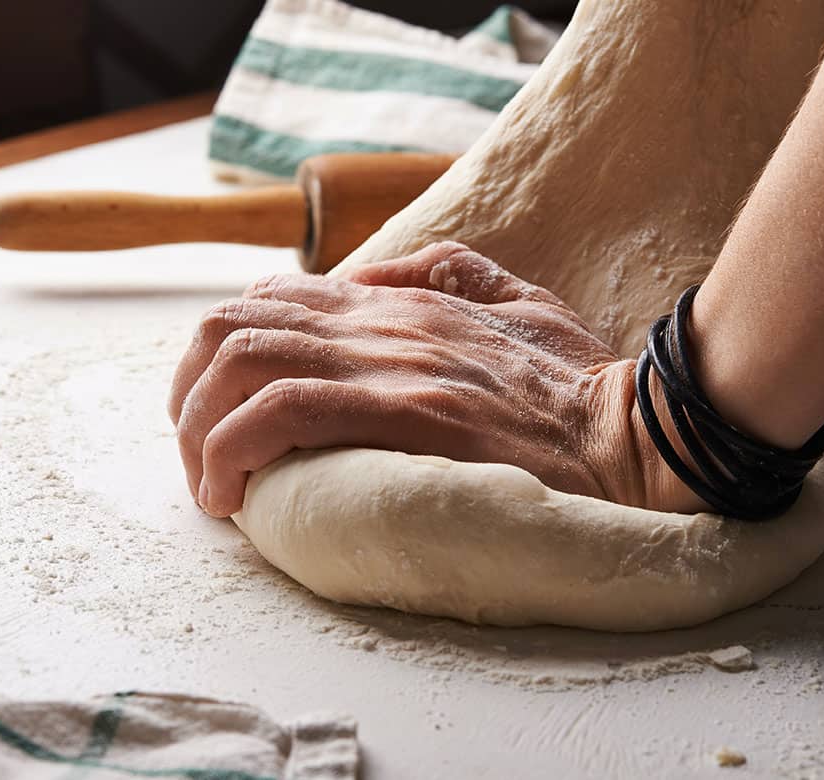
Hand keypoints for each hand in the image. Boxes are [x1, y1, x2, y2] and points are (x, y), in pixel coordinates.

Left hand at [168, 242, 686, 517]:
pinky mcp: (403, 412)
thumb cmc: (578, 385)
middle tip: (200, 456)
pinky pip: (280, 412)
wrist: (634, 434)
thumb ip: (447, 272)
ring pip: (242, 362)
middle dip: (189, 393)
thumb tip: (375, 274)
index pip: (270, 299)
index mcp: (399, 300)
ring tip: (210, 486)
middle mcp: (381, 321)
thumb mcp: (516, 299)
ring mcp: (390, 363)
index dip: (222, 353)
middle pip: (233, 325)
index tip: (222, 415)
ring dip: (199, 428)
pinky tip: (233, 495)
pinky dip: (232, 450)